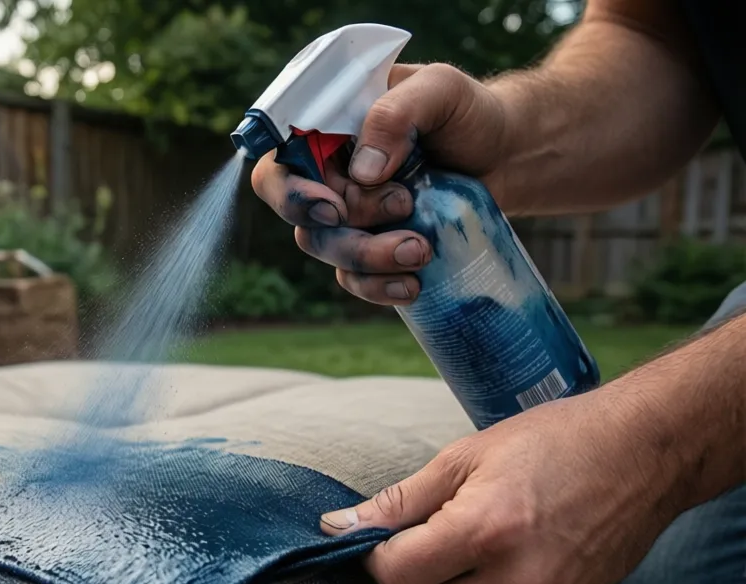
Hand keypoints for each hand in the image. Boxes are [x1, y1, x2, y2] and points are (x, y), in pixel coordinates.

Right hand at [251, 63, 510, 306]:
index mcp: (327, 131)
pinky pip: (354, 280)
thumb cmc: (469, 114)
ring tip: (421, 251)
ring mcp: (347, 217)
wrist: (507, 156)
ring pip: (328, 252)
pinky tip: (412, 286)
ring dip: (368, 259)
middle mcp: (327, 176)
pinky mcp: (371, 249)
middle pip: (303, 219)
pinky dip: (377, 288)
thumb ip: (397, 113)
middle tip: (404, 206)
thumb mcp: (440, 90)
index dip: (292, 194)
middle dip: (349, 228)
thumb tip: (364, 171)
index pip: (280, 166)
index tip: (332, 208)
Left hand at [318, 388, 679, 583]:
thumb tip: (336, 528)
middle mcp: (515, 578)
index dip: (376, 555)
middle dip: (409, 572)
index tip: (381, 536)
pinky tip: (511, 554)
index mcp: (484, 530)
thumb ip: (398, 502)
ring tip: (478, 537)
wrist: (645, 454)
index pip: (395, 575)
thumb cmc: (552, 441)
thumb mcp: (464, 457)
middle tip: (430, 531)